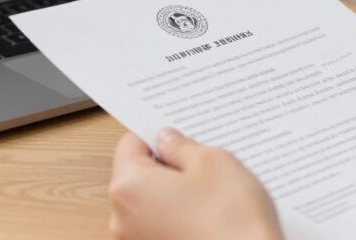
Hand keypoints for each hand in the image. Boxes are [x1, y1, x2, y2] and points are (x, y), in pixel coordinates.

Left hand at [108, 128, 282, 239]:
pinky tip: (211, 212)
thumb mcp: (213, 162)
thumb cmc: (232, 222)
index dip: (156, 134)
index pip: (130, 144)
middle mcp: (123, 219)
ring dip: (177, 191)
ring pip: (152, 200)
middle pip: (138, 174)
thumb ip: (182, 146)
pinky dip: (181, 214)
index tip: (177, 132)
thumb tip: (168, 141)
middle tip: (203, 160)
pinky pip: (162, 223)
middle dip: (168, 164)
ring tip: (213, 190)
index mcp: (128, 187)